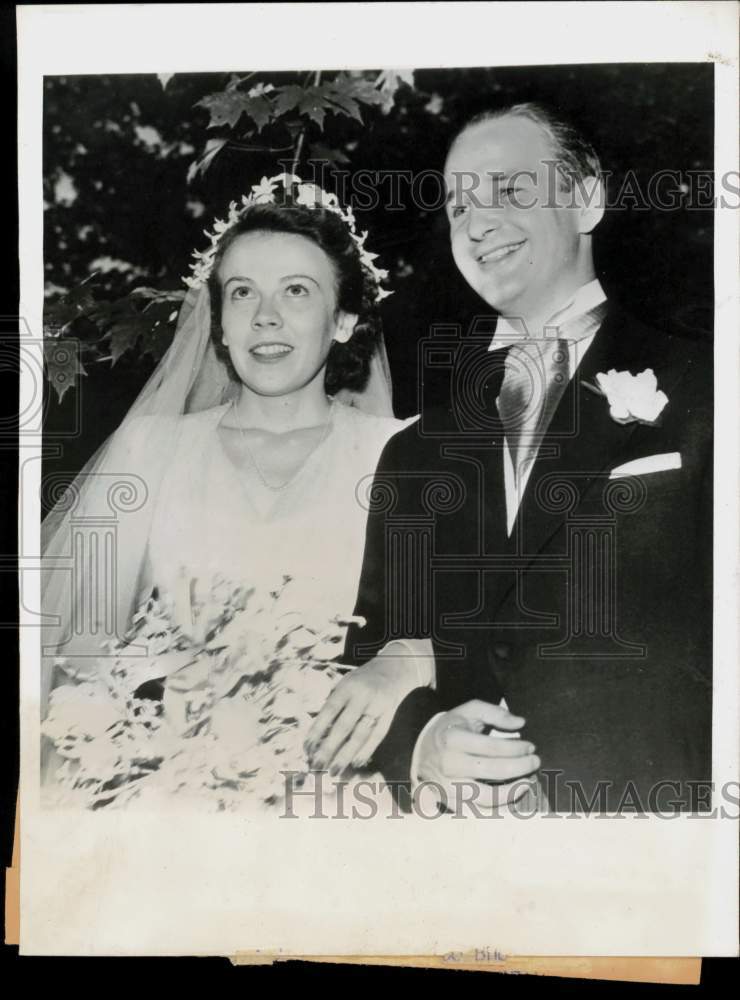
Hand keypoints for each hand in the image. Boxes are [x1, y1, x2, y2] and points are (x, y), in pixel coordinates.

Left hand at [305, 655, 421, 775]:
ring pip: (360, 735)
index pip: (329, 711)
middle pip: (344, 726)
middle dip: (329, 748)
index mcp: (347, 687)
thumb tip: (318, 735)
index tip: (307, 748)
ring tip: (334, 771)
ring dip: (346, 755)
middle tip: (317, 766)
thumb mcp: (344, 684)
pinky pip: (377, 736)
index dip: (317, 730)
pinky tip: (355, 763)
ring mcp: (377, 706)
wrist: (394, 668)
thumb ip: (333, 705)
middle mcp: (362, 696)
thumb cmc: (361, 681)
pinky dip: (366, 751)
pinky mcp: (389, 715)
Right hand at [416, 700, 539, 811]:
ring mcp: (448, 786)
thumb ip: (495, 713)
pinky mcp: (450, 802)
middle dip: (521, 767)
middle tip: (535, 762)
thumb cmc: (450, 729)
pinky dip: (499, 807)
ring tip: (528, 782)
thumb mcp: (468, 712)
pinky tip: (512, 797)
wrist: (420, 751)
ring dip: (513, 791)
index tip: (530, 747)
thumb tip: (520, 723)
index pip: (493, 747)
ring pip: (488, 797)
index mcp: (453, 739)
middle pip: (494, 771)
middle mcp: (450, 764)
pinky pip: (479, 811)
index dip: (517, 748)